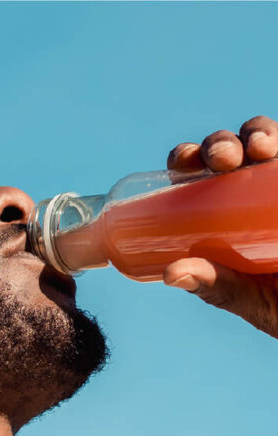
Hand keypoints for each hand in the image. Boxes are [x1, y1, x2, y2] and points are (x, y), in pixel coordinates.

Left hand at [163, 115, 277, 337]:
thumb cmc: (274, 300)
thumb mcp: (242, 295)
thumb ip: (212, 284)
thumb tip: (172, 274)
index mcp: (220, 207)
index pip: (197, 172)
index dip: (187, 157)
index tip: (184, 161)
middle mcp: (250, 187)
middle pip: (230, 149)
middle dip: (221, 143)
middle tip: (222, 158)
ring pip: (266, 140)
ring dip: (259, 132)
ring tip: (259, 147)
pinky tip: (277, 147)